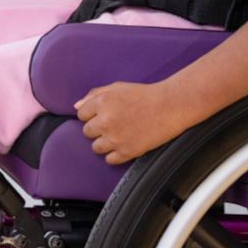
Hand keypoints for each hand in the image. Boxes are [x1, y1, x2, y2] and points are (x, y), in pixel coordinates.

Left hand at [74, 80, 208, 164]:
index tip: (104, 115)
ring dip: (105, 143)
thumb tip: (76, 105)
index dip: (92, 115)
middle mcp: (106, 121)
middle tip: (114, 124)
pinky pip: (109, 160)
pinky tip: (125, 144)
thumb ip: (95, 95)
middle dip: (98, 129)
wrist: (170, 107)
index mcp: (102, 102)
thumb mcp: (118, 87)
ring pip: (96, 148)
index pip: (81, 115)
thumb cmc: (145, 95)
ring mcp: (115, 138)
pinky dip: (115, 154)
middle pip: (87, 132)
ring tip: (119, 135)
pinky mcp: (127, 152)